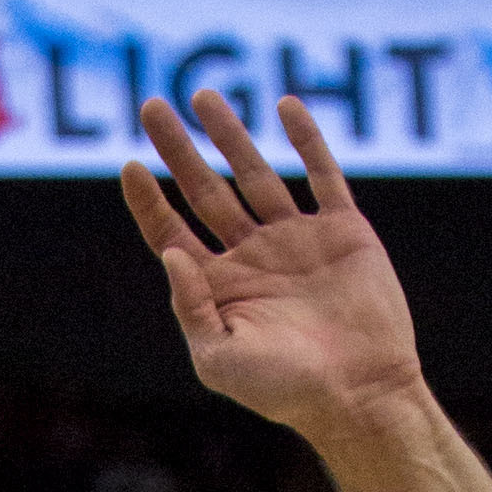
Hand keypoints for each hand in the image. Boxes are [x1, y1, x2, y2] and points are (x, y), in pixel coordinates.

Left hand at [120, 91, 425, 443]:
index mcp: (220, 289)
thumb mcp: (220, 359)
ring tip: (202, 95)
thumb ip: (191, 307)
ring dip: (229, 134)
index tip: (130, 165)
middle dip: (178, 150)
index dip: (148, 201)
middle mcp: (253, 259)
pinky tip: (285, 107)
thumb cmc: (287, 391)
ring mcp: (297, 241)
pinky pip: (322, 175)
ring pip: (255, 174)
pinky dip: (307, 140)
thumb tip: (171, 253)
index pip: (171, 234)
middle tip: (152, 106)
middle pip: (204, 192)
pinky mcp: (343, 232)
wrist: (361, 396)